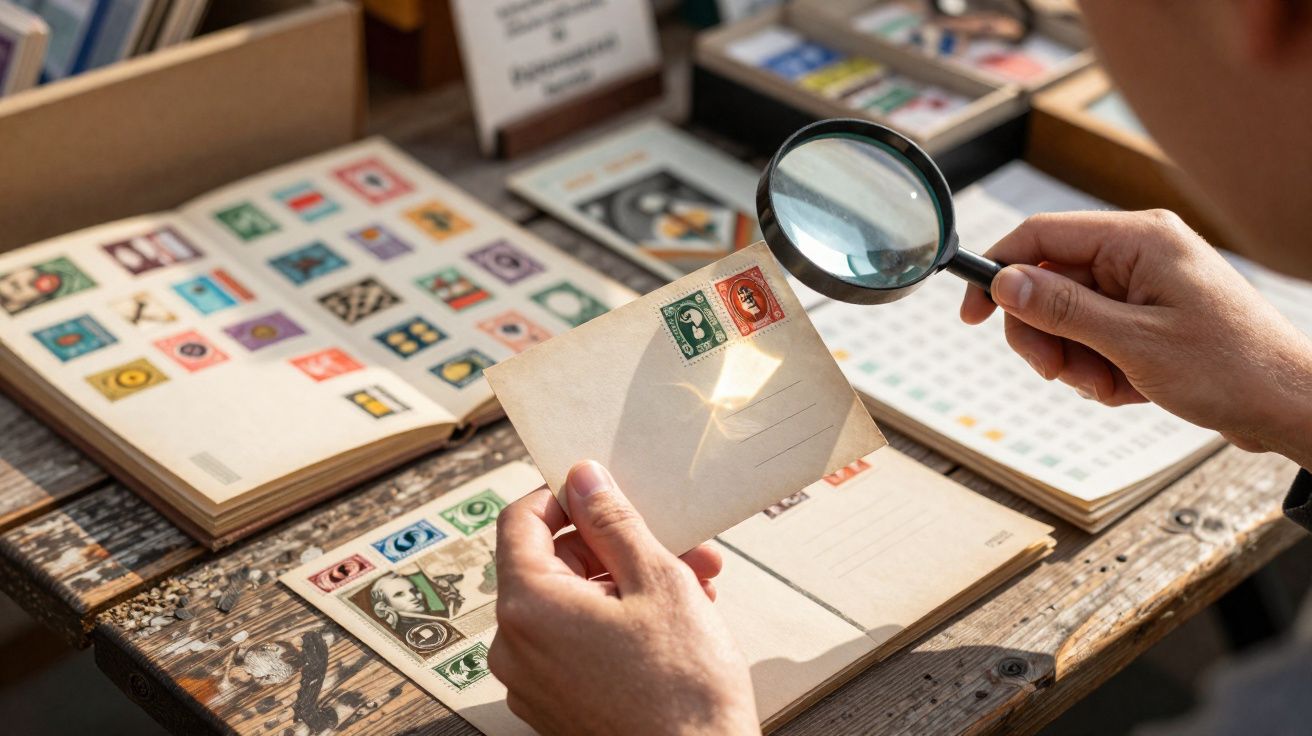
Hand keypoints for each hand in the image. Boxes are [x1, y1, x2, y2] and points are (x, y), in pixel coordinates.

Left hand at [490, 460, 758, 735]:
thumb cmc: (683, 691)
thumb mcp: (657, 581)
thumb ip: (613, 521)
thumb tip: (584, 479)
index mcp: (528, 607)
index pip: (520, 521)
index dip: (563, 497)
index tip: (602, 491)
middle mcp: (516, 647)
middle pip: (554, 565)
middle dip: (619, 547)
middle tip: (679, 544)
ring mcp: (534, 683)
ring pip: (575, 605)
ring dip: (631, 585)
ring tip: (696, 585)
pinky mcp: (558, 706)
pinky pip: (579, 643)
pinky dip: (620, 624)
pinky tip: (676, 622)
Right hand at [960, 210, 1311, 466]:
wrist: (1289, 405)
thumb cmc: (1230, 368)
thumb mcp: (1132, 342)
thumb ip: (1062, 309)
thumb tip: (1003, 282)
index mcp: (1139, 239)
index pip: (1040, 236)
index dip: (997, 273)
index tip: (972, 316)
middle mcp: (1139, 252)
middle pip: (1048, 283)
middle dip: (1045, 335)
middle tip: (1057, 373)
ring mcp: (1145, 284)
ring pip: (1068, 317)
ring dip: (1075, 360)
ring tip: (1109, 386)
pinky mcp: (1150, 315)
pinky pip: (1095, 336)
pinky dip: (1100, 368)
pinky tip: (1129, 388)